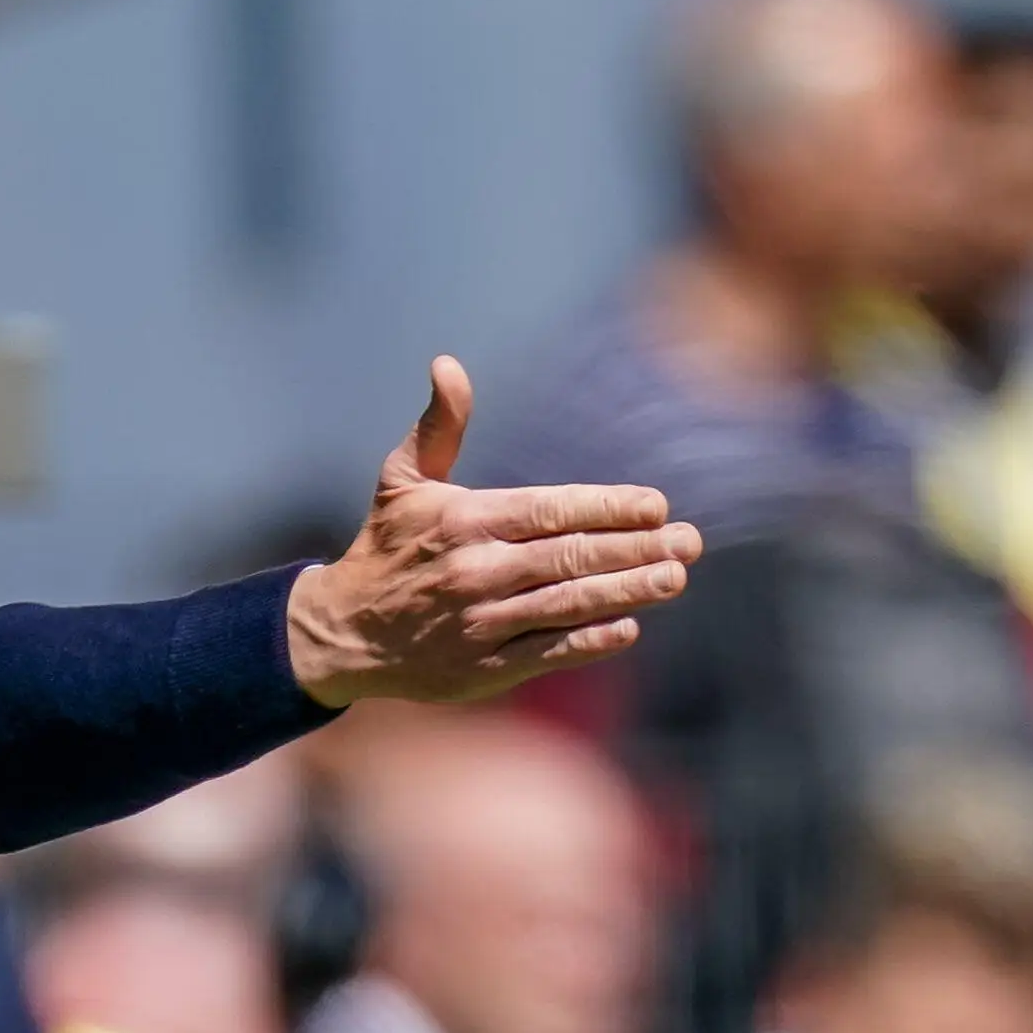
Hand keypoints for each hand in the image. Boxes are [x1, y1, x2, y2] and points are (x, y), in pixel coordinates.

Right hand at [286, 357, 699, 707]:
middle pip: (570, 557)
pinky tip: (629, 627)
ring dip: (627, 592)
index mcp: (464, 521)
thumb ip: (438, 426)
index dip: (606, 508)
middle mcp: (476, 572)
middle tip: (690, 542)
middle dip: (636, 549)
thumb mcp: (401, 480)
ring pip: (567, 604)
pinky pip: (548, 651)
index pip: (550, 510)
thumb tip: (448, 364)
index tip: (656, 505)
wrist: (341, 632)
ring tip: (674, 579)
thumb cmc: (384, 548)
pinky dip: (590, 641)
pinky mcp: (482, 669)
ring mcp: (481, 623)